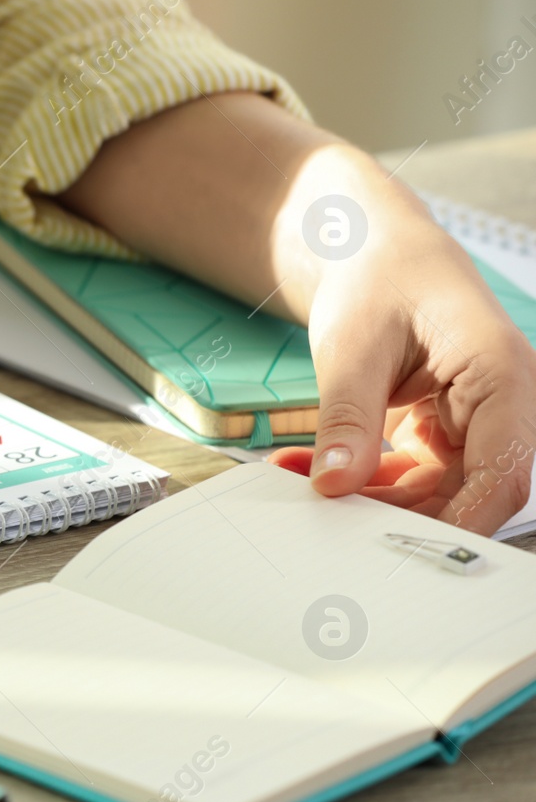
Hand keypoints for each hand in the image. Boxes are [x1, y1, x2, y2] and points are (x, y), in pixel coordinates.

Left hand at [267, 208, 535, 535]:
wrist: (370, 249)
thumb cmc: (375, 277)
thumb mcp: (352, 346)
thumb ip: (348, 418)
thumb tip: (336, 485)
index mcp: (501, 374)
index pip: (503, 471)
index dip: (464, 521)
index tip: (410, 551)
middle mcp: (500, 403)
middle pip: (466, 491)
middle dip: (397, 512)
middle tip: (329, 522)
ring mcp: (471, 419)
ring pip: (434, 489)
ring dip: (368, 496)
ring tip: (299, 481)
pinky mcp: (440, 428)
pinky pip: (410, 473)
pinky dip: (362, 477)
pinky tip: (305, 470)